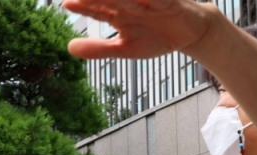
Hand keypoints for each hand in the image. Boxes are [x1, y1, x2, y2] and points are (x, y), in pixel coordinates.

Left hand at [64, 0, 219, 59]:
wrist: (190, 34)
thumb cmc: (156, 37)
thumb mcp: (125, 49)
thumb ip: (98, 49)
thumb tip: (69, 48)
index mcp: (118, 13)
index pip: (96, 9)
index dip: (82, 7)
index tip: (66, 5)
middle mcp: (131, 2)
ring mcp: (149, 1)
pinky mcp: (168, 2)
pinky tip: (142, 0)